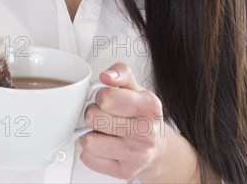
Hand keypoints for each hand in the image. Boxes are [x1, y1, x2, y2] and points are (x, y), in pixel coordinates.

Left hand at [79, 62, 164, 180]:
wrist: (158, 147)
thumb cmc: (142, 114)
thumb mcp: (135, 87)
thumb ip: (119, 73)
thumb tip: (105, 76)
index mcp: (149, 106)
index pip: (107, 98)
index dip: (101, 95)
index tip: (106, 98)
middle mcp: (146, 132)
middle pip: (93, 118)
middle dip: (93, 113)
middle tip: (103, 114)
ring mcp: (136, 155)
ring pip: (88, 140)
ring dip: (90, 133)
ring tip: (103, 130)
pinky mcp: (124, 172)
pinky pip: (88, 158)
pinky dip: (91, 151)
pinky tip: (104, 145)